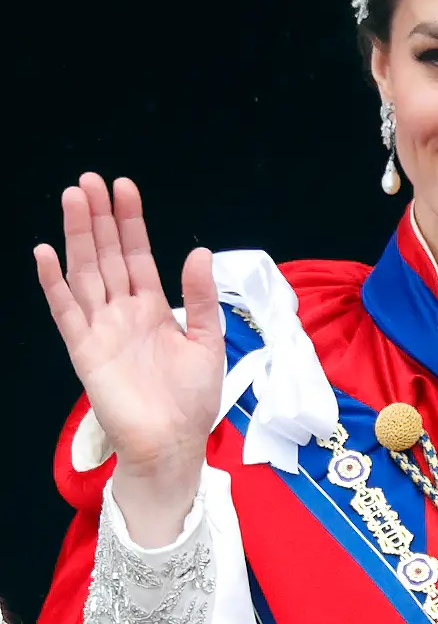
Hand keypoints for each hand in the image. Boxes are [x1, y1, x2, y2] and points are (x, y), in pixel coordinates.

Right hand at [35, 175, 222, 539]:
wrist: (174, 443)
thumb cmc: (190, 398)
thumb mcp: (207, 339)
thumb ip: (200, 297)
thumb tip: (199, 252)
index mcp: (151, 308)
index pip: (136, 254)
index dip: (130, 221)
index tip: (124, 187)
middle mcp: (122, 313)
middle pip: (106, 255)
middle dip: (99, 218)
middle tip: (89, 180)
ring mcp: (101, 329)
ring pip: (85, 272)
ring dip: (78, 237)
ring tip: (72, 199)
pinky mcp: (85, 351)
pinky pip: (66, 311)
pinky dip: (54, 282)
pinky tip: (45, 253)